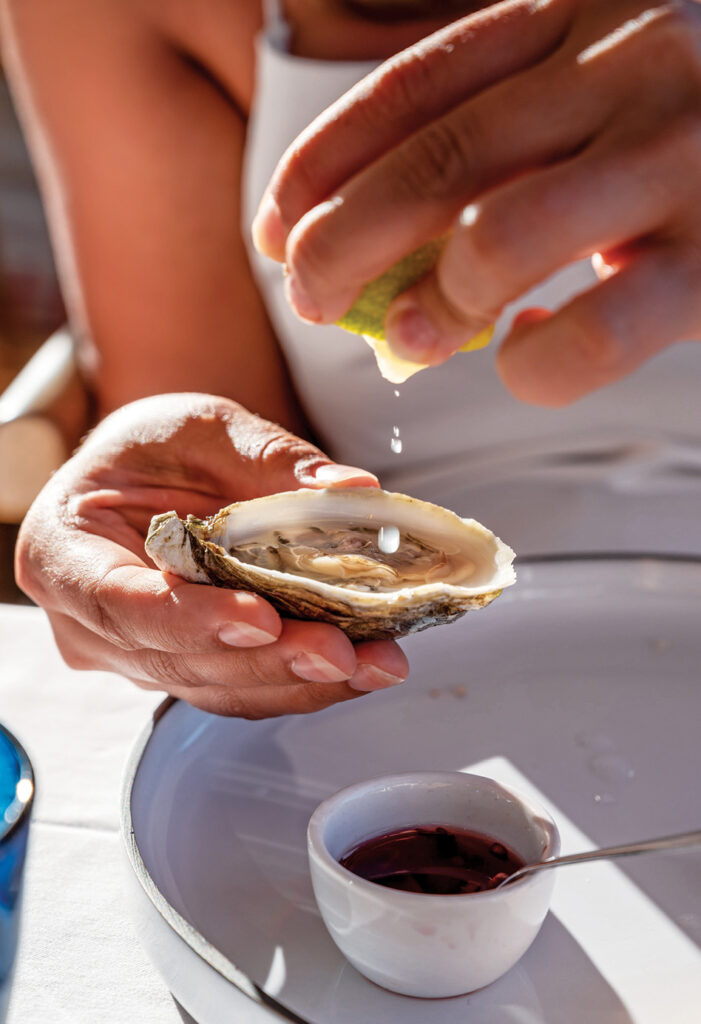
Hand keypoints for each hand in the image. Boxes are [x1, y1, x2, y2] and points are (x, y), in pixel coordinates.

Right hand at [15, 394, 407, 716]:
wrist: (158, 468)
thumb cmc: (160, 443)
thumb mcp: (206, 427)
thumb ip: (271, 459)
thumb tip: (352, 489)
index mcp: (63, 550)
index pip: (118, 602)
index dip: (190, 618)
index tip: (261, 618)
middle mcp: (90, 619)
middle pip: (176, 658)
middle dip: (267, 660)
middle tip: (342, 650)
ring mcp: (136, 651)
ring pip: (215, 685)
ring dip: (297, 682)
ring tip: (371, 662)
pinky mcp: (184, 664)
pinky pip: (239, 686)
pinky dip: (299, 682)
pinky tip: (357, 668)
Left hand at [254, 0, 700, 405]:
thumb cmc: (695, 116)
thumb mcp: (601, 77)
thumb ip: (511, 131)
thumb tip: (394, 252)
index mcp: (578, 12)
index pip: (413, 88)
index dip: (321, 165)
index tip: (271, 228)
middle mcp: (627, 66)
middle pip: (439, 162)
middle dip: (343, 242)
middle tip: (304, 297)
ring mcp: (678, 157)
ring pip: (504, 239)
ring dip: (433, 302)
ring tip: (404, 339)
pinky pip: (597, 330)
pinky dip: (537, 364)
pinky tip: (526, 357)